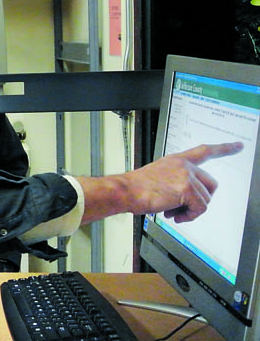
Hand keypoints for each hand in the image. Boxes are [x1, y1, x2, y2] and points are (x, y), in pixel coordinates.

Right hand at [127, 142, 241, 221]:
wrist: (125, 191)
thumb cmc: (136, 188)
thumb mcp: (158, 178)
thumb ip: (175, 182)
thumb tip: (185, 201)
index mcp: (176, 161)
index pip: (204, 151)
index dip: (223, 149)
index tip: (237, 146)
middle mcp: (183, 165)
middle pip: (211, 184)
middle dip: (201, 200)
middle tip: (184, 208)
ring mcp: (186, 175)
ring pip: (205, 199)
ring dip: (191, 211)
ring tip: (173, 212)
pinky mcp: (187, 188)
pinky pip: (200, 208)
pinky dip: (189, 216)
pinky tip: (175, 215)